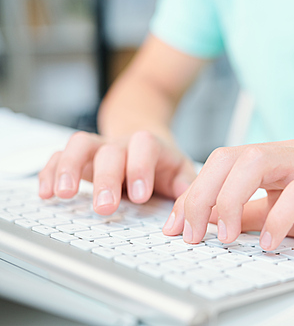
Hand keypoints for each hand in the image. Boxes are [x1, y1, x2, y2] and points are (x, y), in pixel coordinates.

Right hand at [38, 130, 195, 214]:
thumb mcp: (182, 173)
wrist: (145, 140)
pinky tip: (45, 193)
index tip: (140, 196)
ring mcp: (97, 149)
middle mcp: (121, 144)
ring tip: (63, 194)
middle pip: (109, 152)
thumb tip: (187, 213)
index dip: (140, 169)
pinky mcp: (79, 158)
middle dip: (105, 179)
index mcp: (150, 146)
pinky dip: (49, 172)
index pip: (145, 147)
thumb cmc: (163, 163)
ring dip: (69, 168)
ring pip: (79, 145)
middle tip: (104, 207)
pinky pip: (59, 156)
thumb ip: (186, 188)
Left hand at [163, 140, 293, 249]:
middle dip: (202, 196)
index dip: (191, 195)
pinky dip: (280, 217)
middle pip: (229, 158)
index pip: (218, 165)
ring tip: (227, 238)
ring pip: (257, 162)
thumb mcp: (280, 214)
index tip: (174, 228)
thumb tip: (210, 223)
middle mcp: (286, 153)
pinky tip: (272, 243)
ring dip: (232, 201)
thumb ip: (249, 214)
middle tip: (191, 234)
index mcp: (269, 158)